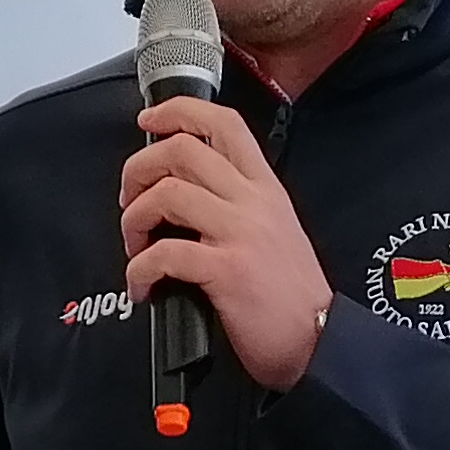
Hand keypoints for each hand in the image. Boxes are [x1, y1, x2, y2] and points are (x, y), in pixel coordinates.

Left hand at [120, 99, 333, 392]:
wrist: (320, 339)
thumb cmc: (292, 294)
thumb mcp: (275, 228)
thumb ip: (238, 203)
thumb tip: (185, 191)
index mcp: (264, 188)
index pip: (223, 123)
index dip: (177, 111)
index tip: (149, 120)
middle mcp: (252, 202)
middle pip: (181, 150)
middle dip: (138, 169)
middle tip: (130, 198)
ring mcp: (240, 234)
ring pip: (166, 194)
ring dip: (134, 219)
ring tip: (135, 245)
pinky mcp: (227, 271)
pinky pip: (164, 254)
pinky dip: (139, 269)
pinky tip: (142, 284)